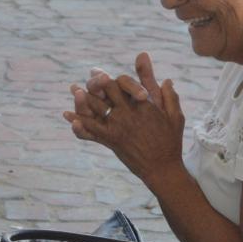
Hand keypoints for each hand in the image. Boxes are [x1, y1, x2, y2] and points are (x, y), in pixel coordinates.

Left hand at [63, 53, 185, 184]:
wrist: (162, 168)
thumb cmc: (171, 142)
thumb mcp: (175, 116)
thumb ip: (169, 96)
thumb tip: (167, 80)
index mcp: (143, 104)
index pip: (123, 83)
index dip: (112, 78)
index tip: (102, 73)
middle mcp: (128, 112)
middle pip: (106, 92)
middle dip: (96, 83)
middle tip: (87, 77)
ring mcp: (117, 127)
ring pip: (95, 108)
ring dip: (83, 98)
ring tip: (73, 89)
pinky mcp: (111, 140)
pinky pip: (90, 130)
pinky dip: (78, 123)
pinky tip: (67, 115)